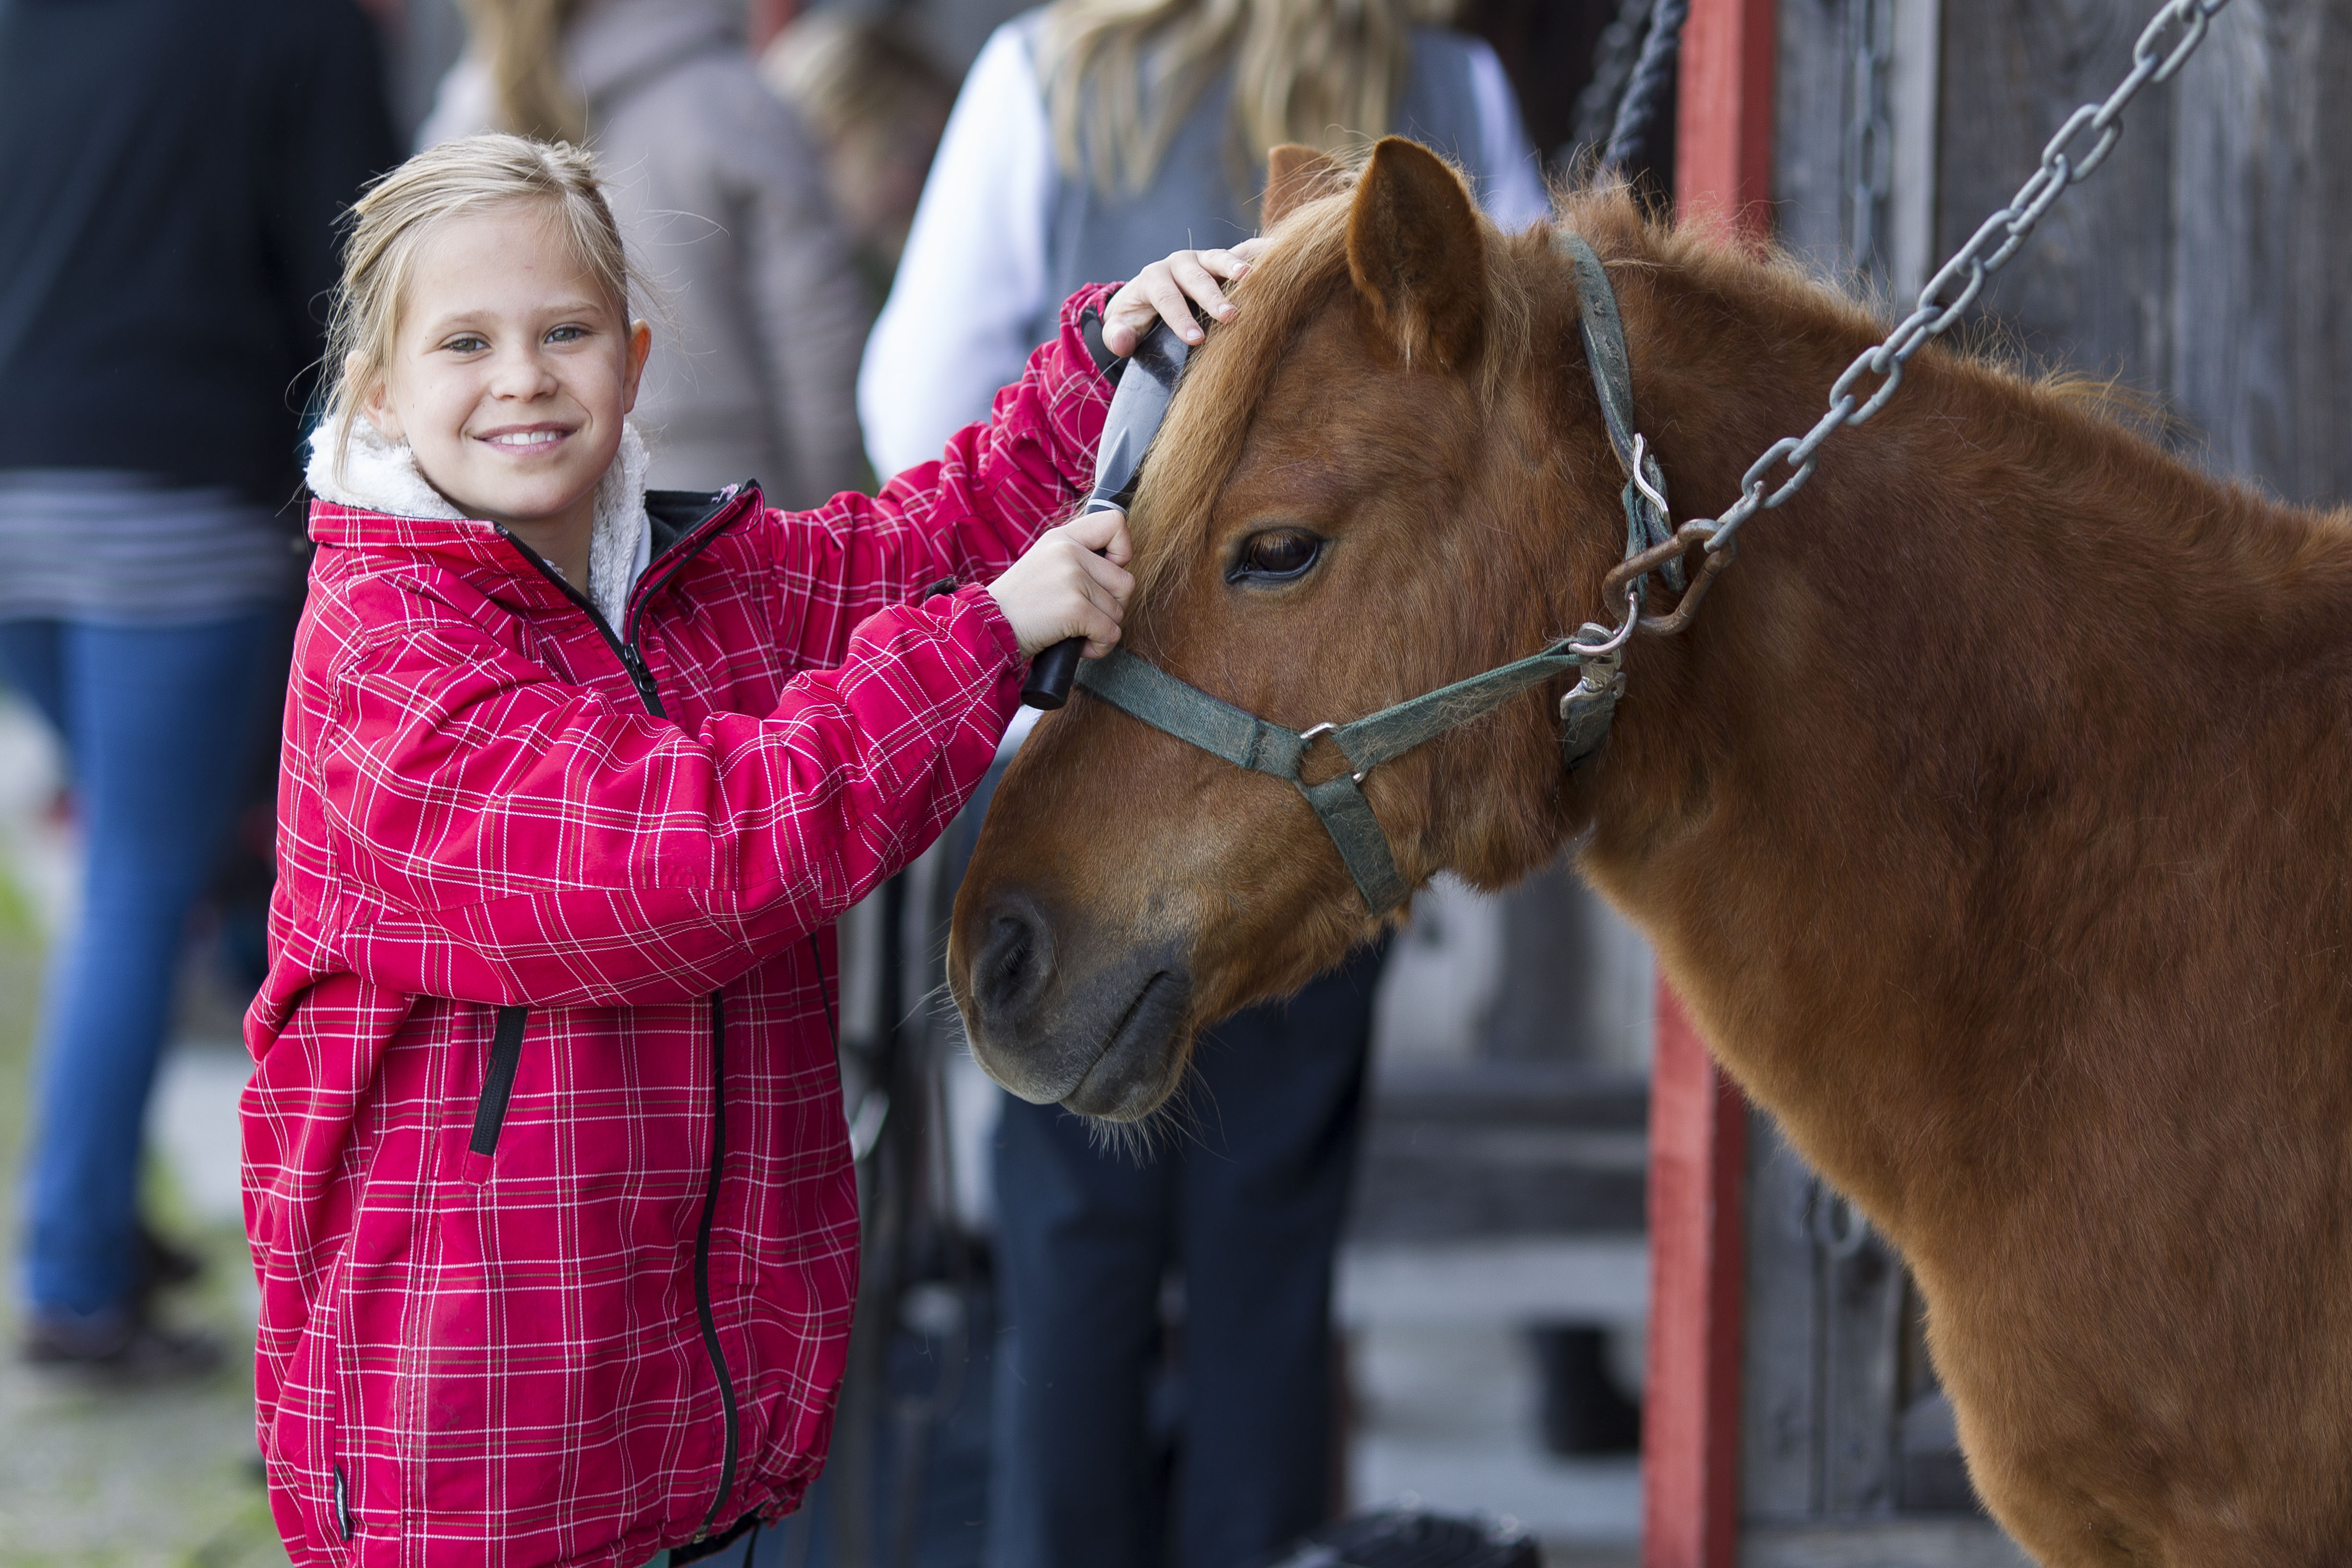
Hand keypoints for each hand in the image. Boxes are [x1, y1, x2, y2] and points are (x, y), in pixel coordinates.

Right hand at [989, 507, 1135, 659]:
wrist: (988, 628)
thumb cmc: (1020, 605)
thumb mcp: (1044, 563)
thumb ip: (1078, 558)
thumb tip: (1119, 565)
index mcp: (1062, 537)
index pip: (1114, 523)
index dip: (1122, 552)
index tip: (1108, 571)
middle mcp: (1069, 552)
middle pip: (1125, 582)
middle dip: (1111, 607)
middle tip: (1084, 615)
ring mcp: (1072, 578)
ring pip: (1119, 611)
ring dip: (1102, 630)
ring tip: (1074, 631)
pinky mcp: (1075, 608)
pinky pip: (1111, 633)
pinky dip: (1098, 647)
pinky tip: (1077, 646)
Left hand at [1102, 238, 1271, 356]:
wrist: (1150, 295)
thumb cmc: (1138, 315)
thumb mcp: (1121, 327)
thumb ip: (1116, 335)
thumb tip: (1121, 341)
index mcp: (1153, 278)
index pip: (1166, 296)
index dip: (1179, 317)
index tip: (1195, 339)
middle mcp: (1179, 263)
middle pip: (1195, 277)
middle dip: (1212, 296)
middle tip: (1230, 316)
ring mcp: (1204, 259)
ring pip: (1220, 258)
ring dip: (1236, 268)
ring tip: (1253, 279)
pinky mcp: (1224, 260)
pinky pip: (1244, 251)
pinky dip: (1261, 252)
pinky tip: (1280, 253)